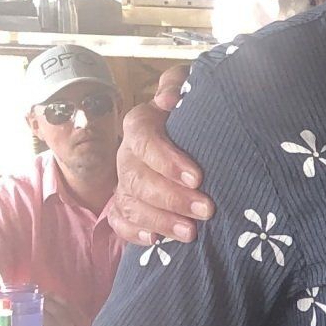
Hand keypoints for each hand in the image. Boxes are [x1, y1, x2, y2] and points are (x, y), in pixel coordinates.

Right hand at [108, 65, 211, 248]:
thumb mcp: (190, 89)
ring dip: (159, 220)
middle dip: (171, 197)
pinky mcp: (126, 204)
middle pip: (136, 177)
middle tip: (206, 210)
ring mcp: (124, 182)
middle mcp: (127, 154)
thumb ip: (178, 85)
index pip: (142, 138)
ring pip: (129, 203)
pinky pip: (119, 221)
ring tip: (191, 233)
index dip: (166, 159)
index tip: (197, 177)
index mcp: (141, 125)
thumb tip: (167, 99)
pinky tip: (155, 241)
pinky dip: (134, 233)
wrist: (192, 135)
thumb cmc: (194, 113)